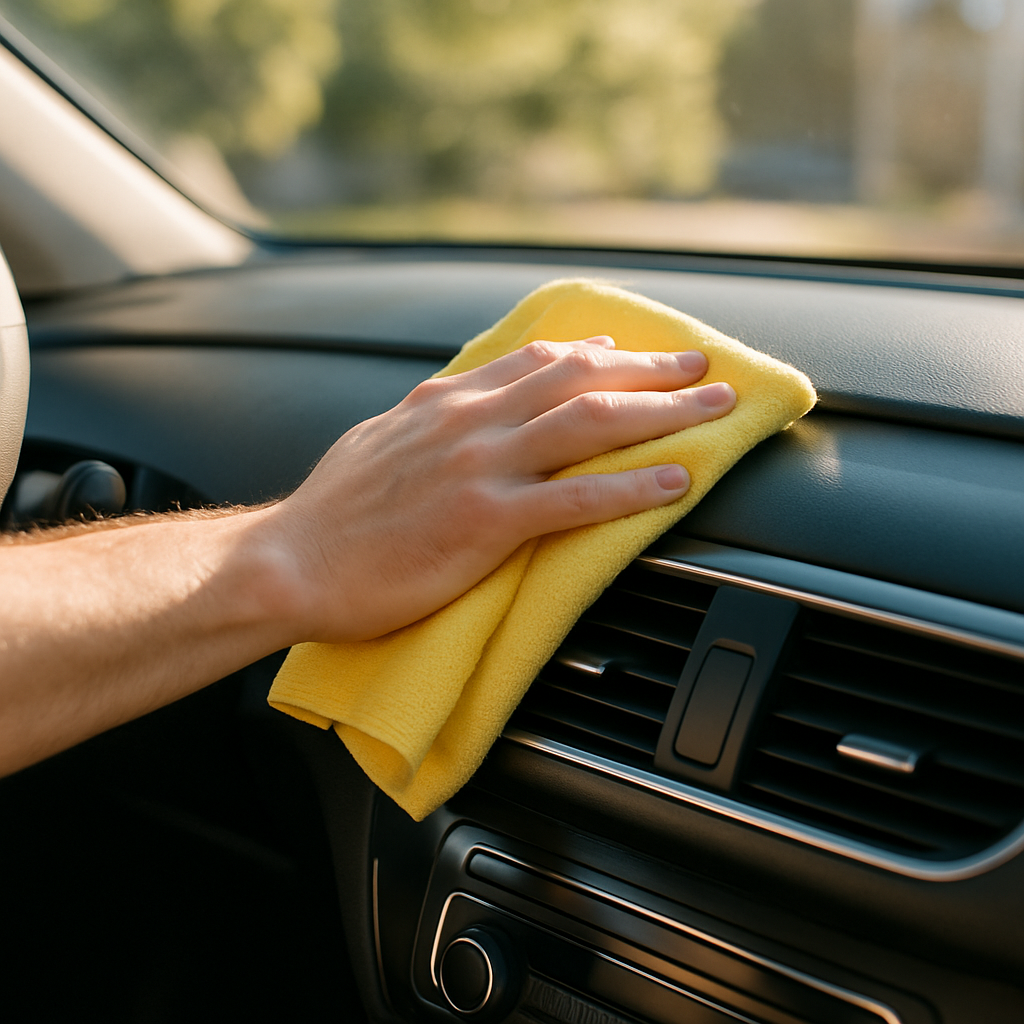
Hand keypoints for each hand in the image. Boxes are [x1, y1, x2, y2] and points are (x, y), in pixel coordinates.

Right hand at [268, 336, 735, 642]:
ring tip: (713, 407)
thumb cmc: (332, 514)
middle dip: (648, 369)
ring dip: (661, 412)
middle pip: (579, 381)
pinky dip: (632, 486)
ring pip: (589, 425)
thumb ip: (428, 417)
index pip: (535, 362)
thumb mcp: (379, 441)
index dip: (594, 353)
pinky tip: (675, 481)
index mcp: (445, 402)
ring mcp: (480, 468)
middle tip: (701, 364)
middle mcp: (470, 421)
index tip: (630, 351)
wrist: (290, 563)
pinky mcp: (486, 522)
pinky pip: (577, 498)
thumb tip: (458, 405)